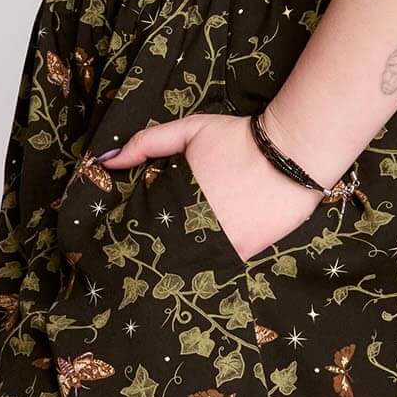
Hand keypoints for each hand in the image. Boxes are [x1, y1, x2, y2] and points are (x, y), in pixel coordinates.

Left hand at [101, 110, 323, 261]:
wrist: (292, 153)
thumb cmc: (238, 138)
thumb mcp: (189, 130)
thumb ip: (146, 143)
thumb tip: (105, 161)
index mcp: (175, 199)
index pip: (142, 226)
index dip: (135, 231)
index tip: (129, 234)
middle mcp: (193, 227)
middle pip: (162, 248)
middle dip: (156, 248)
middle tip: (147, 253)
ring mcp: (220, 244)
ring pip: (189, 261)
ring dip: (181, 259)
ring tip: (178, 254)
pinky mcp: (243, 253)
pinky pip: (218, 266)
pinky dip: (209, 263)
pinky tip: (204, 257)